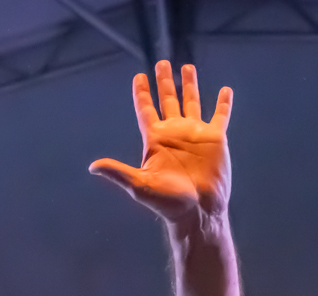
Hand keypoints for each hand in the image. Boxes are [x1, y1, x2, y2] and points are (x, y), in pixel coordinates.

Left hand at [89, 61, 232, 225]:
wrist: (198, 211)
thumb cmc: (167, 202)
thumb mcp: (139, 185)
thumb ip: (117, 172)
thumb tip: (92, 167)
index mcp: (156, 140)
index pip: (146, 110)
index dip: (142, 93)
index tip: (139, 77)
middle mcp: (174, 133)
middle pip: (167, 100)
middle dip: (163, 82)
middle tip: (161, 63)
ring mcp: (195, 134)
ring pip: (191, 102)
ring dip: (189, 85)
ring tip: (186, 67)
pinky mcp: (215, 139)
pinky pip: (220, 116)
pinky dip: (223, 103)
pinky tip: (225, 90)